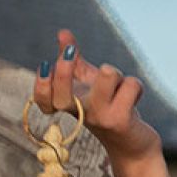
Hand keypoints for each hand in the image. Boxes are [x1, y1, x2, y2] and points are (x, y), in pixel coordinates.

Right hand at [32, 29, 162, 167]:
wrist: (133, 143)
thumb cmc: (109, 107)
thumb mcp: (90, 83)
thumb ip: (75, 60)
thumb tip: (62, 33)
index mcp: (70, 105)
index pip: (44, 101)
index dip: (41, 85)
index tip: (45, 65)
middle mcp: (82, 113)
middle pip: (63, 96)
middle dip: (65, 71)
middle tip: (73, 53)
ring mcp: (101, 118)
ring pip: (108, 76)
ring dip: (116, 73)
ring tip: (118, 84)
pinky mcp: (121, 121)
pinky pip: (130, 85)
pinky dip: (135, 86)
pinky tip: (134, 98)